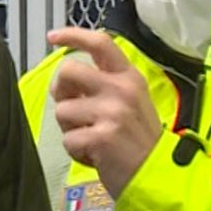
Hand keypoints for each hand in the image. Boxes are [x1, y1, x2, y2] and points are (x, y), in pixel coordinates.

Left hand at [48, 27, 161, 197]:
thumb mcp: (132, 102)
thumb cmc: (140, 141)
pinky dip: (76, 151)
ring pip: (62, 110)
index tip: (53, 36)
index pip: (100, 43)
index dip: (73, 35)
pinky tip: (95, 155)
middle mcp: (121, 89)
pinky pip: (68, 139)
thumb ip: (105, 86)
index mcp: (129, 77)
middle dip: (60, 91)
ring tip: (91, 139)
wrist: (158, 175)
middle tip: (73, 109)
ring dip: (70, 129)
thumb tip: (67, 80)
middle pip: (68, 71)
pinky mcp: (102, 136)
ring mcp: (112, 112)